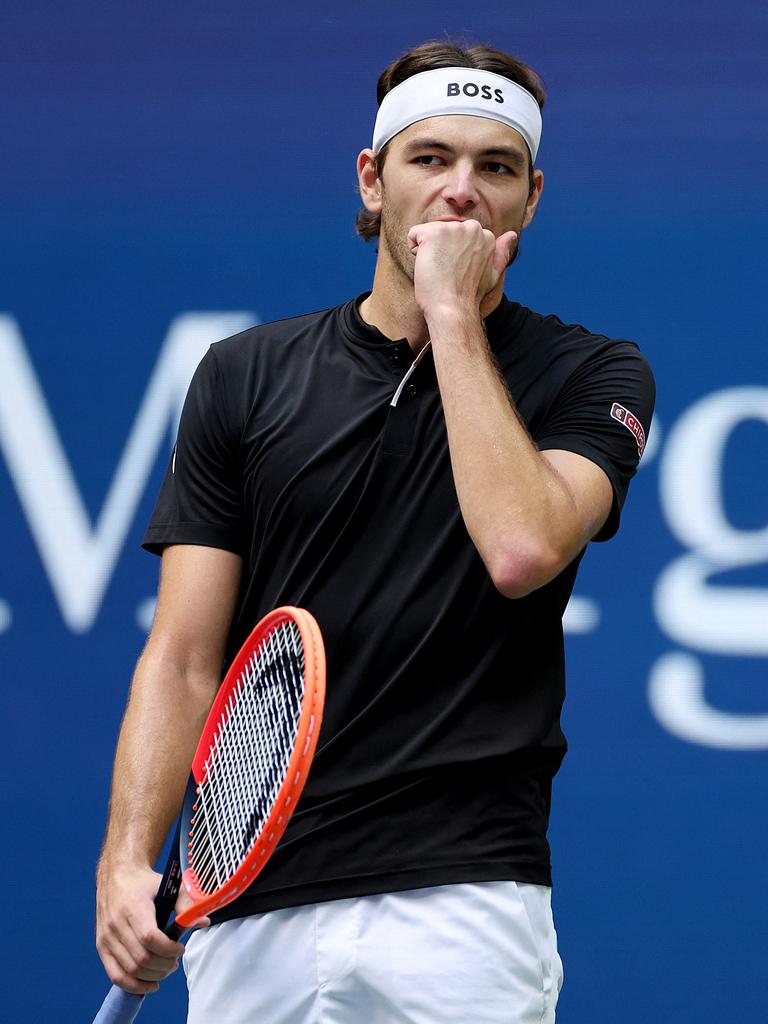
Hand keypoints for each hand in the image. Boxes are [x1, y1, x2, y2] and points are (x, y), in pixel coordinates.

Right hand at [96, 861, 205, 994]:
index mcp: (133, 907)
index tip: (180, 948)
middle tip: (175, 961)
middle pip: (141, 958)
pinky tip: (149, 984)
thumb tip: (203, 921)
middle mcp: (116, 924)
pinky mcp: (101, 947)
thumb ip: (185, 904)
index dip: (168, 949)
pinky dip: (133, 985)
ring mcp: (106, 937)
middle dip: (163, 965)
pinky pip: (115, 975)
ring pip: (130, 970)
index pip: (149, 938)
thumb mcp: (166, 886)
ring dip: (152, 976)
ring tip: (166, 969)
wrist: (117, 876)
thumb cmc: (144, 883)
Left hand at [407, 220, 516, 319]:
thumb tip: (512, 236)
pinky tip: (427, 266)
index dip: (453, 255)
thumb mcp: (493, 274)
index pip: (456, 235)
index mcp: (485, 235)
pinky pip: (413, 235)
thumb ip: (501, 253)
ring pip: (428, 233)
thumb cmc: (469, 295)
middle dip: (440, 249)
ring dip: (427, 251)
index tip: (458, 271)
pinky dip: (414, 250)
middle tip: (447, 271)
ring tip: (439, 270)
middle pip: (442, 231)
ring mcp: (453, 229)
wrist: (453, 308)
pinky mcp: (434, 233)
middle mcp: (472, 227)